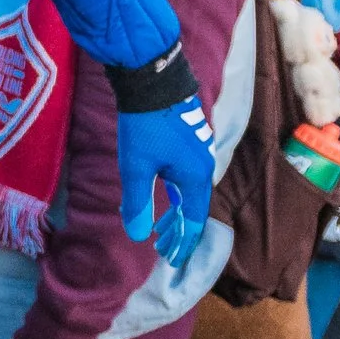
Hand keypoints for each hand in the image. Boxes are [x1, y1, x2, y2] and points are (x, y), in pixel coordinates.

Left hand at [116, 98, 215, 269]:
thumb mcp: (137, 167)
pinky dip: (174, 192)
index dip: (183, 241)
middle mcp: (202, 165)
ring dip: (175, 211)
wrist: (153, 80)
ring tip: (159, 227)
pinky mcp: (188, 139)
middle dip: (178, 229)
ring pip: (188, 190)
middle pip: (193, 206)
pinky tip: (164, 193)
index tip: (172, 258)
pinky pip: (184, 176)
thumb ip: (138, 202)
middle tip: (161, 247)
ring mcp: (197, 150)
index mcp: (195, 176)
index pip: (194, 219)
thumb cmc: (145, 125)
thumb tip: (138, 236)